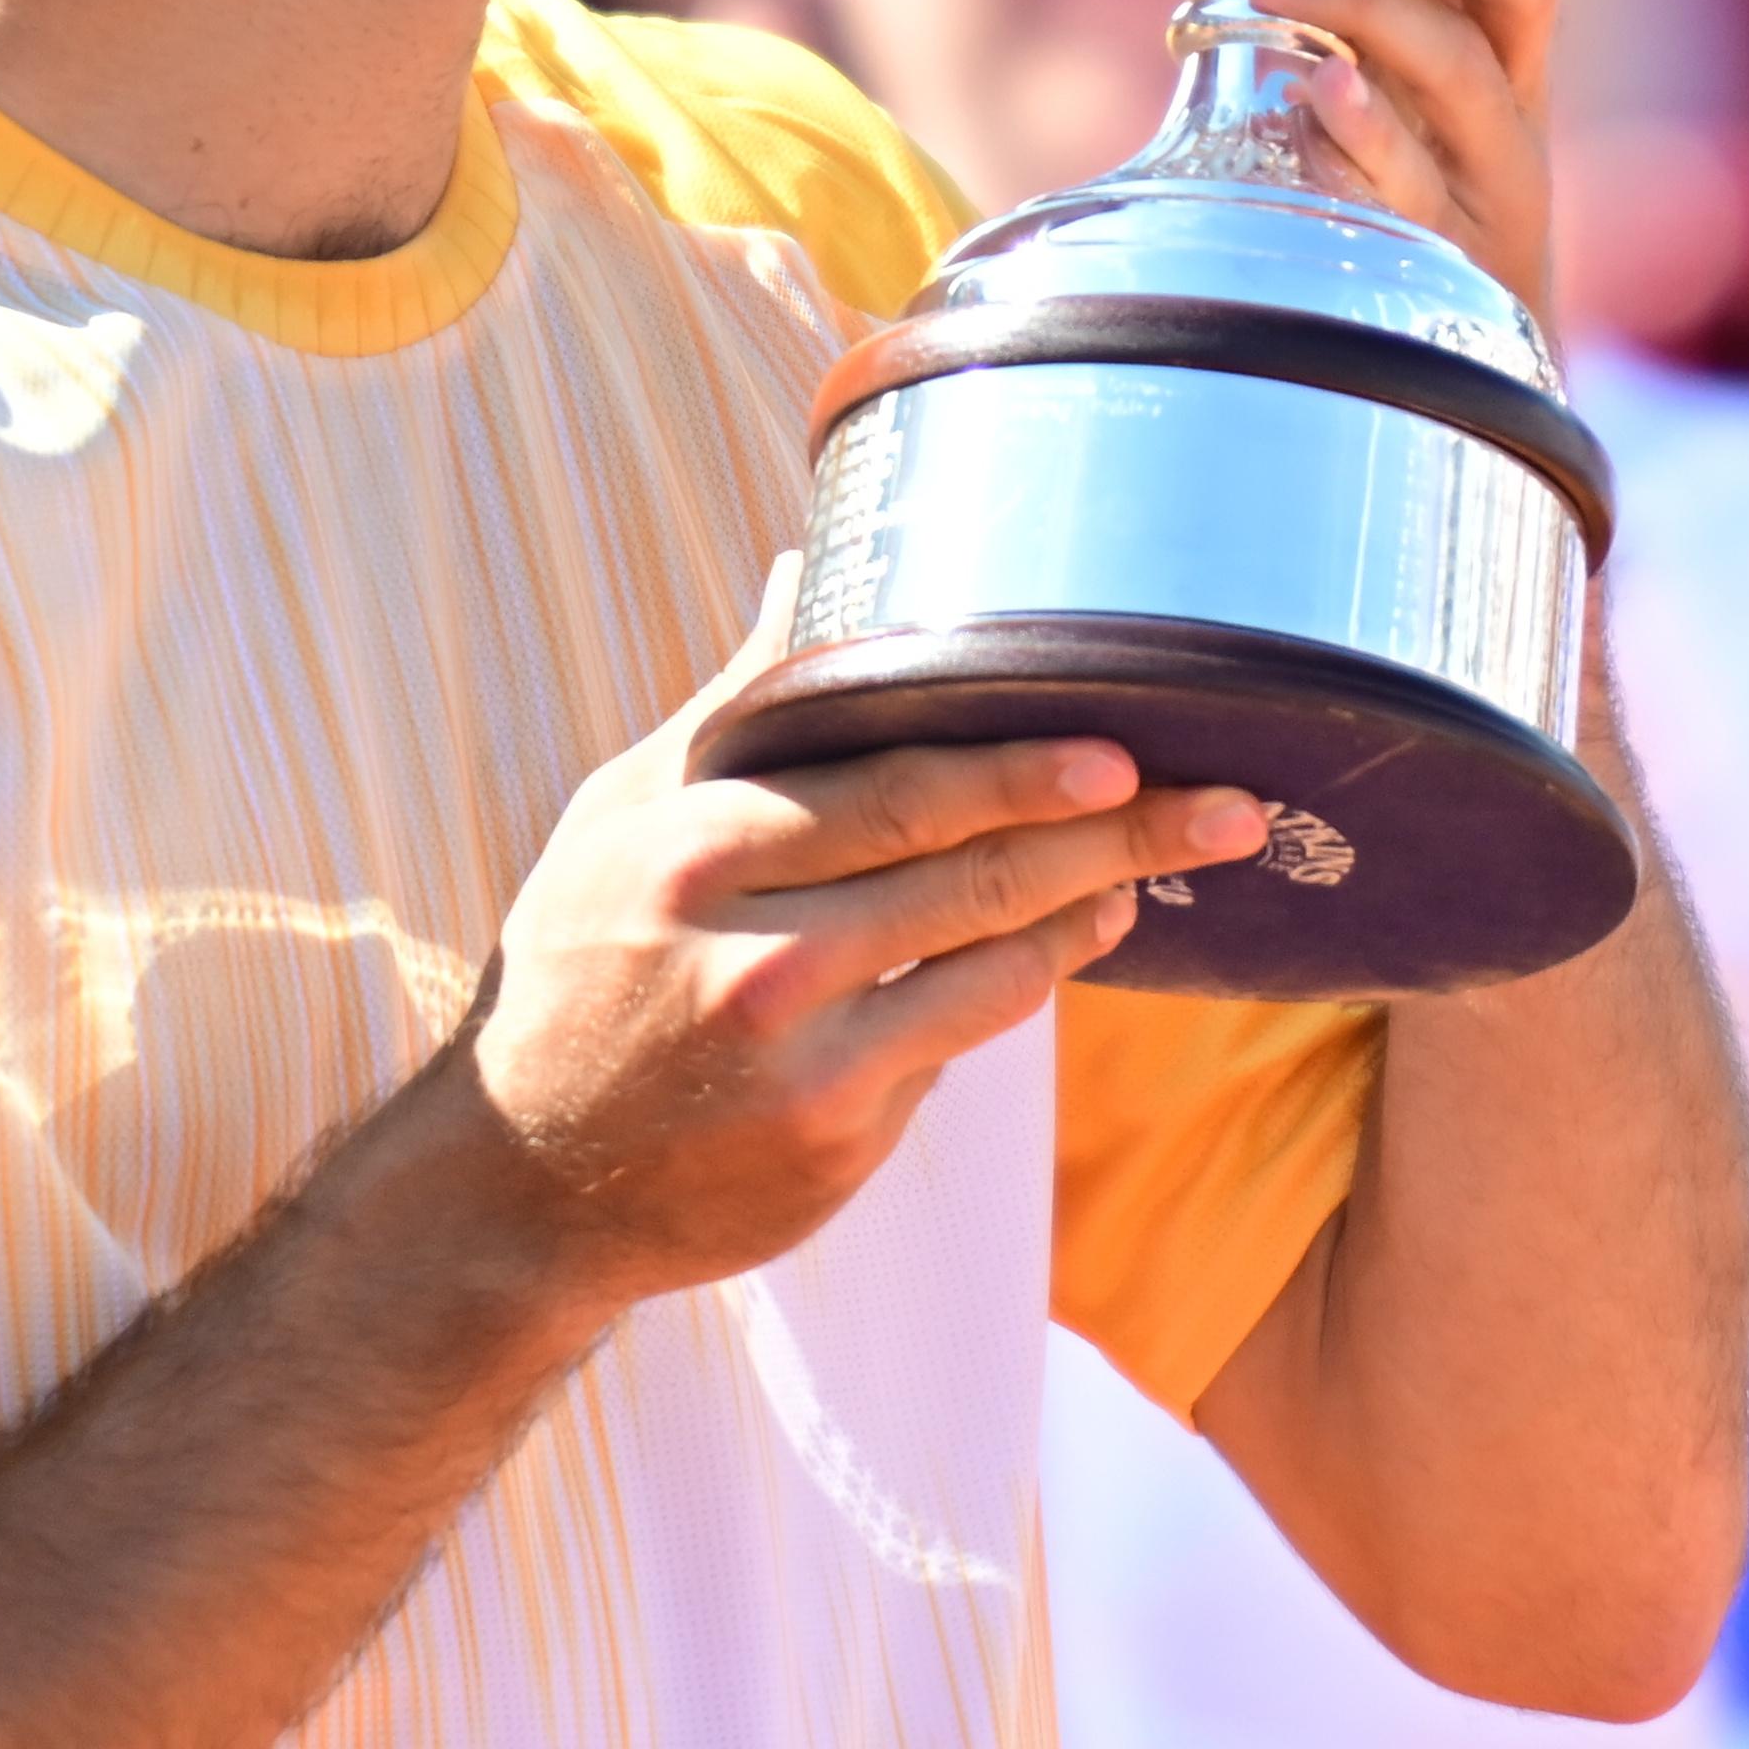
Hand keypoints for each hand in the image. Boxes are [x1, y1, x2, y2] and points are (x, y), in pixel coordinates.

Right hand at [465, 565, 1266, 1311]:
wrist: (523, 1179)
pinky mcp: (834, 1137)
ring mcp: (802, 1054)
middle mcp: (755, 951)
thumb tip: (808, 568)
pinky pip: (962, 1039)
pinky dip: (1033, 982)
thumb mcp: (623, 817)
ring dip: (1093, 905)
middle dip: (1112, 832)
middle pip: (968, 873)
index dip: (1016, 769)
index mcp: (701, 851)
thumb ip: (736, 704)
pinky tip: (1083, 938)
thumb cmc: (580, 966)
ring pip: (987, 959)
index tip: (1116, 744)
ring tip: (1172, 861)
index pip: (892, 792)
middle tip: (1225, 804)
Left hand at [1234, 0, 1714, 323]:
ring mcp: (1484, 168)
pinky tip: (1305, 101)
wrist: (1446, 356)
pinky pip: (1398, 183)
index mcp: (1515, 19)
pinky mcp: (1437, 249)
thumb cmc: (1403, 169)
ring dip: (1357, 4)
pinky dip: (1355, 138)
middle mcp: (1517, 82)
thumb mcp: (1402, 56)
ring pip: (1450, 69)